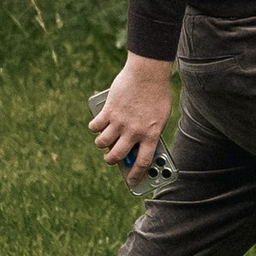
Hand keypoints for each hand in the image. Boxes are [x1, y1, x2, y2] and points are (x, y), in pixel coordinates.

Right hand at [90, 53, 174, 186]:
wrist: (147, 73)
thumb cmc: (157, 93)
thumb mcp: (160, 117)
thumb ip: (150, 132)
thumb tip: (138, 145)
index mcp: (151, 135)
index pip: (143, 163)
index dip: (136, 176)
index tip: (132, 182)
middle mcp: (134, 132)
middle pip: (117, 156)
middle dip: (111, 160)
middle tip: (111, 158)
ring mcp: (120, 122)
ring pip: (102, 143)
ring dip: (102, 144)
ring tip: (103, 141)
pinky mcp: (108, 111)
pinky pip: (95, 126)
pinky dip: (94, 127)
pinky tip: (96, 125)